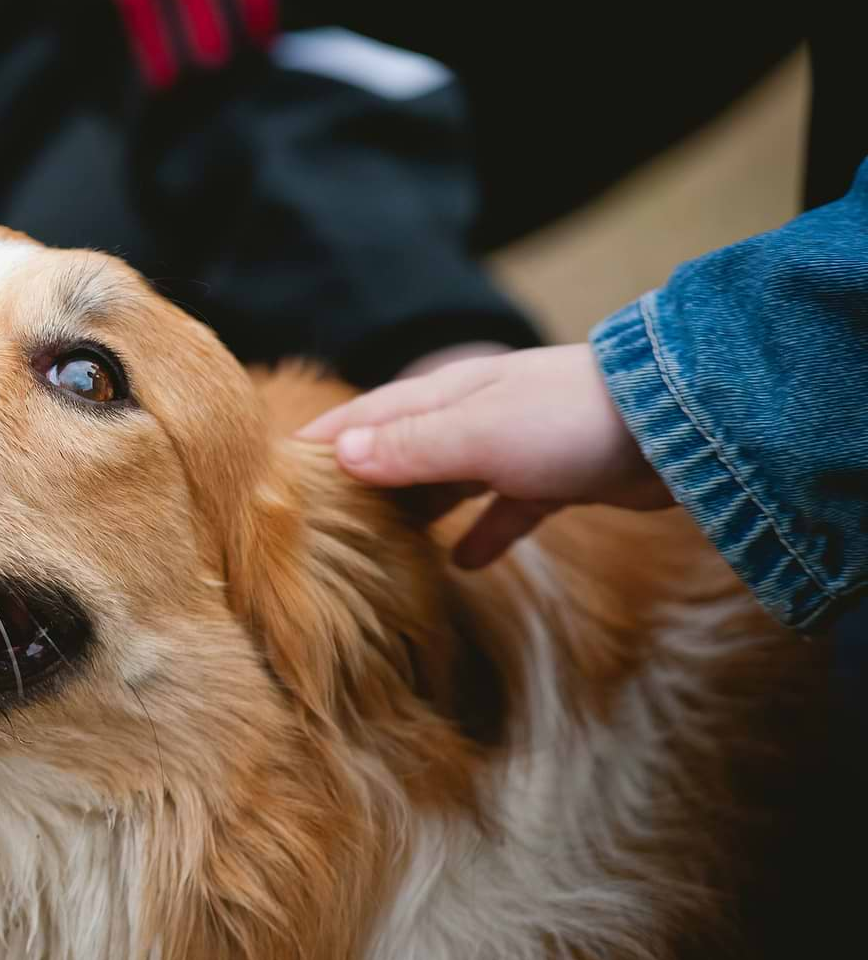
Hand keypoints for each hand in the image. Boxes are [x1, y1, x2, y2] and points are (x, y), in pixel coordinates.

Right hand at [298, 344, 673, 567]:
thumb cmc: (568, 420)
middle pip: (402, 447)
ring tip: (379, 543)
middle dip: (363, 478)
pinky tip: (464, 564)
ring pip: (449, 479)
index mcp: (445, 396)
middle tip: (320, 520)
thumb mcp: (477, 434)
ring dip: (416, 508)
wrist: (679, 424)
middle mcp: (473, 416)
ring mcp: (516, 446)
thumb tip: (340, 455)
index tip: (280, 468)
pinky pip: (505, 510)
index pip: (365, 417)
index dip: (323, 440)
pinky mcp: (556, 478)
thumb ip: (410, 447)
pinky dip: (482, 533)